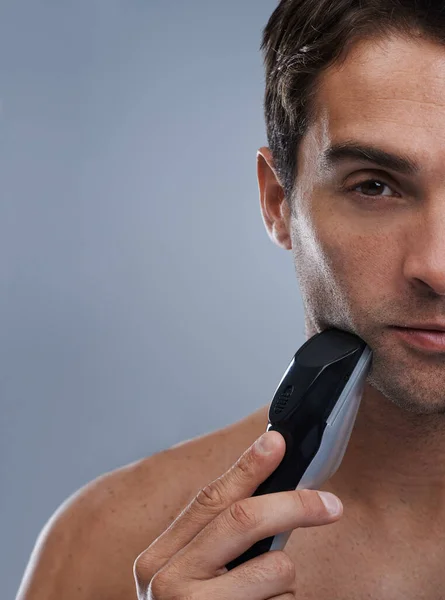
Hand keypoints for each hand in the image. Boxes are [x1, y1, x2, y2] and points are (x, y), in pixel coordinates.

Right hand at [133, 430, 342, 598]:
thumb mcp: (191, 573)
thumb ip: (218, 534)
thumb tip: (265, 480)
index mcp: (160, 557)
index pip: (210, 498)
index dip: (249, 466)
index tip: (277, 441)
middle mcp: (167, 582)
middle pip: (243, 519)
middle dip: (295, 505)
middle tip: (330, 505)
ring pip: (274, 569)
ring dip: (286, 581)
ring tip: (264, 598)